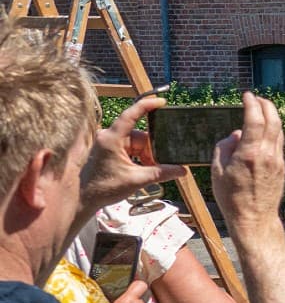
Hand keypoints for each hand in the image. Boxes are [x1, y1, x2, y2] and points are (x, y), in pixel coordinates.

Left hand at [82, 96, 188, 212]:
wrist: (83, 200)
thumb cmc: (104, 188)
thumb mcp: (137, 180)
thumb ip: (161, 173)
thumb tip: (183, 170)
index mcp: (112, 139)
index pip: (130, 115)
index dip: (147, 106)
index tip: (162, 103)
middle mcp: (109, 137)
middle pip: (139, 136)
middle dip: (152, 150)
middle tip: (160, 165)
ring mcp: (108, 144)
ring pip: (136, 144)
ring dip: (146, 156)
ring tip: (150, 171)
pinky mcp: (109, 151)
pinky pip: (130, 149)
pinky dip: (139, 159)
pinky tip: (143, 170)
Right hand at [211, 93, 284, 233]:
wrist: (254, 219)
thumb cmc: (231, 198)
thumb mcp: (218, 171)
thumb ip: (224, 148)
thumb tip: (236, 134)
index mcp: (250, 153)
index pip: (255, 119)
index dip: (252, 103)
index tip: (247, 95)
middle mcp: (267, 154)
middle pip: (273, 120)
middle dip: (266, 105)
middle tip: (257, 98)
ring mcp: (277, 160)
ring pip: (279, 131)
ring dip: (271, 117)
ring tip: (261, 111)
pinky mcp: (282, 167)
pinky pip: (279, 143)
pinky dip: (273, 131)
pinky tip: (265, 132)